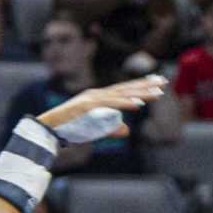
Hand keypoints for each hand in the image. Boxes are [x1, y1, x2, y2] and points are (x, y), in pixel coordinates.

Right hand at [37, 77, 165, 141]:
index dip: (141, 85)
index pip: (124, 89)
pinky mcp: (89, 106)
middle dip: (146, 85)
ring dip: (140, 93)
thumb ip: (111, 128)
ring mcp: (93, 99)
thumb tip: (127, 130)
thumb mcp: (96, 129)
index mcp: (100, 97)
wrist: (48, 128)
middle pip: (126, 88)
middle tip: (164, 81)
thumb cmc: (70, 129)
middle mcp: (98, 94)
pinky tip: (139, 104)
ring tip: (157, 93)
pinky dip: (125, 103)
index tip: (157, 82)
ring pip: (122, 94)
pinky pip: (110, 105)